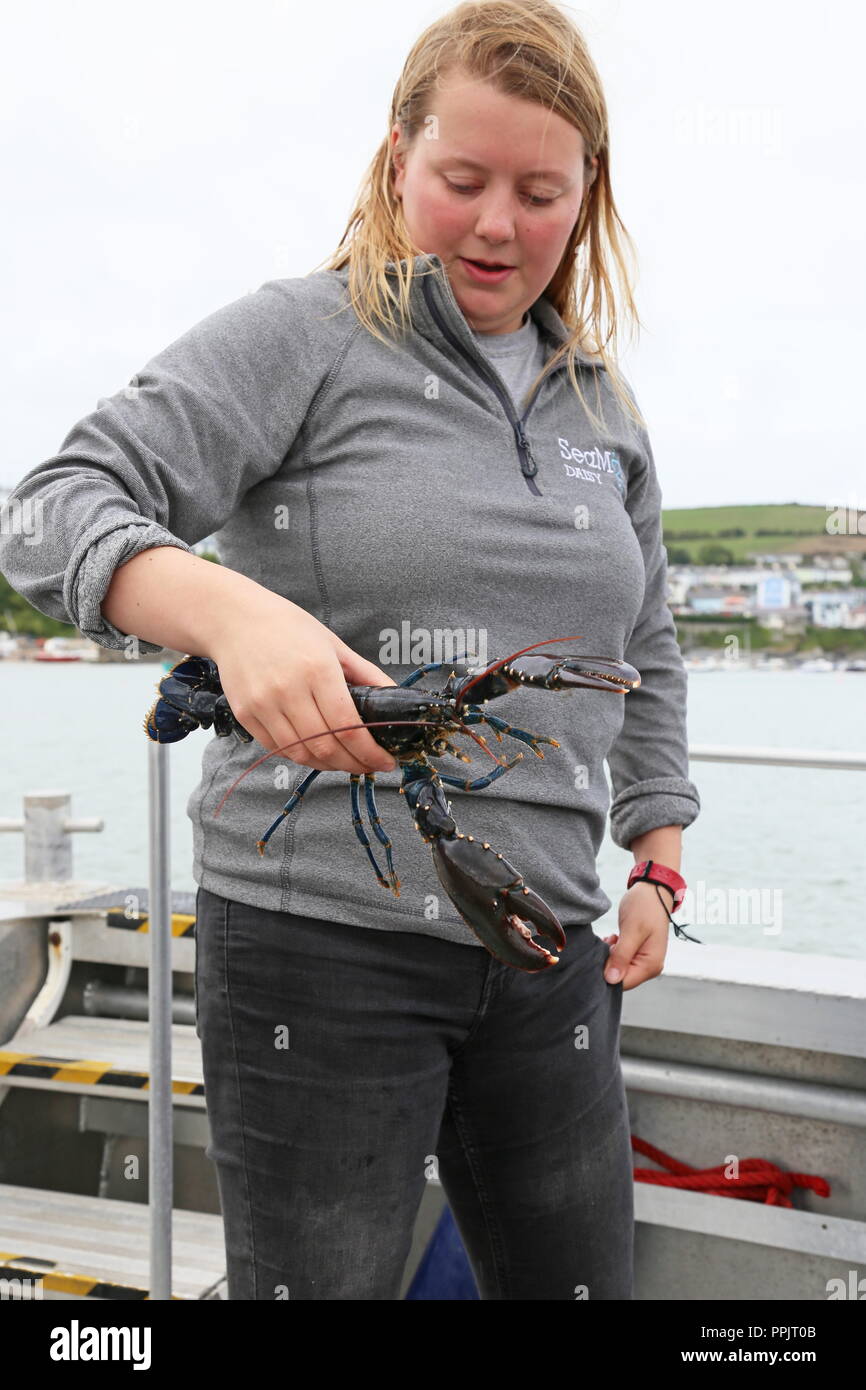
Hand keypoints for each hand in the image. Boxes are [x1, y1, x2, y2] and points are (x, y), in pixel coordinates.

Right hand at [208, 589, 398, 774]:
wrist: (234, 620)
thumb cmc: (289, 629)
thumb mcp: (334, 645)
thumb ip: (368, 675)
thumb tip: (396, 700)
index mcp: (317, 670)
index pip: (348, 727)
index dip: (370, 752)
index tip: (385, 762)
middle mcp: (288, 690)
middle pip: (326, 747)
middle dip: (353, 764)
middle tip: (368, 765)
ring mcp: (263, 705)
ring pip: (302, 754)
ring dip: (329, 765)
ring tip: (345, 760)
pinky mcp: (245, 715)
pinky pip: (278, 749)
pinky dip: (302, 756)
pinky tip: (317, 750)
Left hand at [602, 880, 673, 989]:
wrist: (653, 891)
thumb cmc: (645, 907)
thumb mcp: (632, 930)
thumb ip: (622, 956)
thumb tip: (611, 980)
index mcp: (651, 965)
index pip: (623, 983)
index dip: (607, 973)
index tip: (598, 956)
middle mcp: (650, 967)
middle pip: (620, 977)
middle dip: (608, 963)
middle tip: (605, 943)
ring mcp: (644, 961)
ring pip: (618, 969)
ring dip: (609, 956)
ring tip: (611, 938)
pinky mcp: (638, 954)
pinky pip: (621, 960)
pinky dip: (613, 951)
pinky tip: (613, 939)